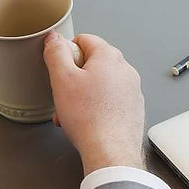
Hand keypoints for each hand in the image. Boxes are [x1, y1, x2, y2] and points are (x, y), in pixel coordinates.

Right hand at [43, 32, 145, 175]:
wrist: (110, 150)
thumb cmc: (89, 117)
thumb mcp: (62, 78)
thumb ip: (56, 53)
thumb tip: (55, 38)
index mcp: (110, 57)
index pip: (85, 39)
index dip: (67, 51)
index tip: (59, 66)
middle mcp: (126, 71)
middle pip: (93, 63)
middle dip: (74, 77)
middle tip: (63, 93)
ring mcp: (132, 90)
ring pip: (100, 84)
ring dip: (82, 94)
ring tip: (71, 112)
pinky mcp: (133, 108)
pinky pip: (110, 100)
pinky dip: (96, 106)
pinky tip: (85, 121)